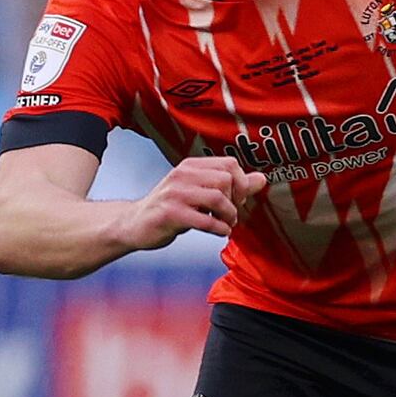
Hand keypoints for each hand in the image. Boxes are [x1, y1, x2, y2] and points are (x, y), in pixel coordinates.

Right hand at [131, 156, 263, 248]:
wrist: (134, 224)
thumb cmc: (172, 208)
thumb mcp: (201, 192)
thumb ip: (231, 186)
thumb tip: (262, 179)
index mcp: (191, 166)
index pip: (230, 164)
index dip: (242, 183)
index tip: (238, 199)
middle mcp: (182, 175)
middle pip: (226, 180)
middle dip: (236, 200)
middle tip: (231, 214)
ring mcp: (173, 194)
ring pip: (217, 198)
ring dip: (229, 216)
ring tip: (226, 224)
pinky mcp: (168, 214)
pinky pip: (204, 220)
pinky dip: (219, 229)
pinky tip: (220, 232)